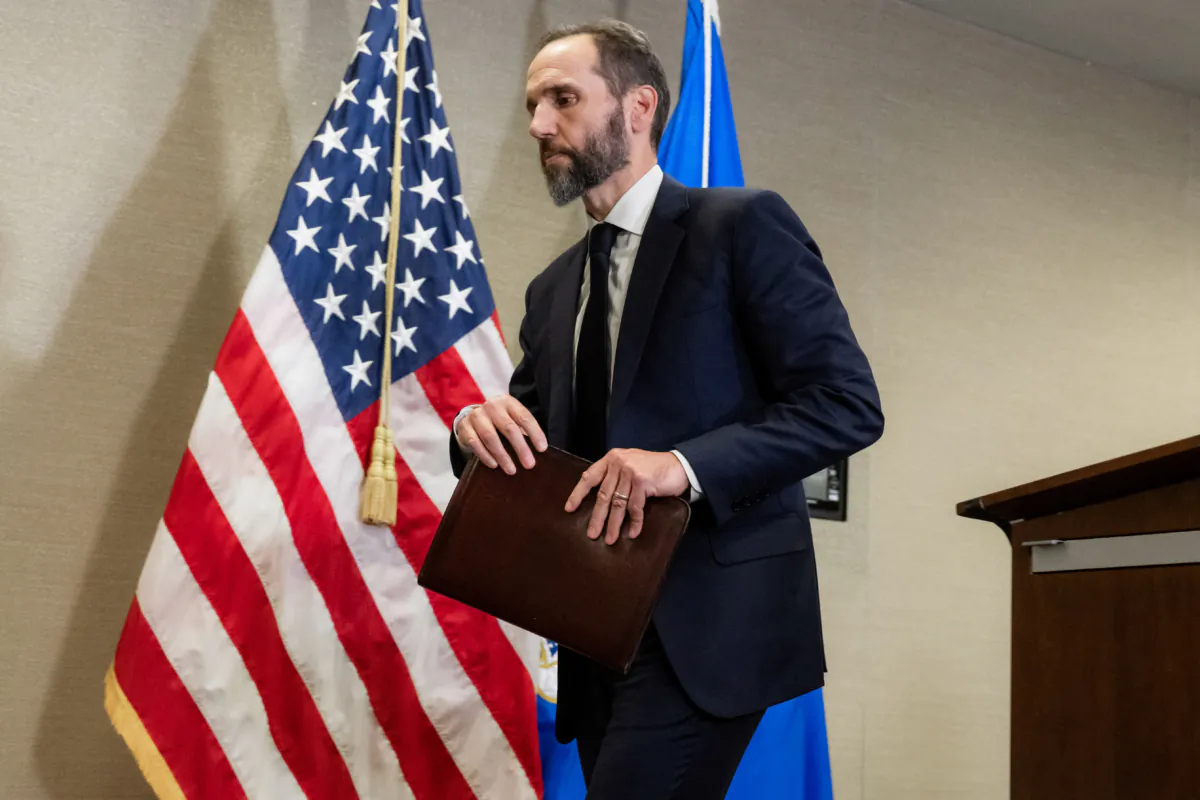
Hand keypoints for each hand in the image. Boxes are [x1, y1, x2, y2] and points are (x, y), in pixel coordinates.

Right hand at [456, 395, 546, 474]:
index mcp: (508, 402)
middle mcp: (492, 406)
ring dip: (503, 456)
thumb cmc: (499, 422)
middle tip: (529, 464)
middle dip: (520, 448)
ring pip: (491, 437)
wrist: (472, 419)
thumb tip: (539, 451)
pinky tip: (495, 465)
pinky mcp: (465, 427)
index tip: (542, 449)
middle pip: (509, 428)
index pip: (524, 417)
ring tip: (512, 470)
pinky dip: (486, 456)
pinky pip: (476, 443)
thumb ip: (523, 430)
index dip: (535, 433)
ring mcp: (476, 415)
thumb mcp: (511, 419)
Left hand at [564, 449, 689, 544]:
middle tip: (592, 534)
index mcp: (611, 458)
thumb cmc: (654, 468)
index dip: (578, 494)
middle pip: (603, 495)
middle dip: (597, 517)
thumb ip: (615, 475)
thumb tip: (600, 498)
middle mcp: (618, 463)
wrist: (679, 465)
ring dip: (613, 524)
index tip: (569, 509)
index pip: (589, 477)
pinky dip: (634, 522)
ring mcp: (630, 472)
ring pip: (617, 504)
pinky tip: (632, 533)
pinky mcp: (642, 482)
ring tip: (610, 539)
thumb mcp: (630, 464)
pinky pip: (635, 508)